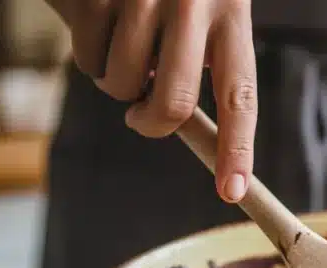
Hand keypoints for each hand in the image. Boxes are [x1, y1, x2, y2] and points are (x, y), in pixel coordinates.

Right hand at [48, 0, 255, 202]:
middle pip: (173, 104)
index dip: (237, 148)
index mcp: (231, 14)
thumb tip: (179, 125)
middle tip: (140, 115)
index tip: (231, 190)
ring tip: (122, 44)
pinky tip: (98, 19)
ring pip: (122, 82)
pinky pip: (87, 54)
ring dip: (114, 79)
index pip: (239, 96)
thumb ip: (199, 61)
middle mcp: (193, 4)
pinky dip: (87, 51)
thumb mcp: (204, 8)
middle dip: (150, 122)